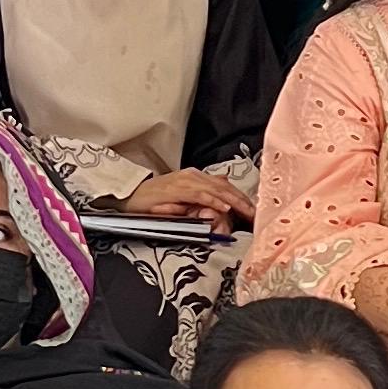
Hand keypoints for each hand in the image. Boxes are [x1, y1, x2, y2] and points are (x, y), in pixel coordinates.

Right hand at [123, 168, 250, 228]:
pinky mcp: (176, 190)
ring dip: (233, 201)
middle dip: (242, 200)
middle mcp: (193, 175)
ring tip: (247, 211)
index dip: (240, 197)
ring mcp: (185, 181)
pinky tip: (224, 207)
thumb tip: (224, 186)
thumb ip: (203, 192)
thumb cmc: (155, 200)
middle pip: (224, 186)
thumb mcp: (183, 197)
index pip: (224, 186)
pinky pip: (199, 195)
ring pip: (216, 189)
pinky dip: (213, 201)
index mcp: (196, 177)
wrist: (130, 197)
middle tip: (257, 213)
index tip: (254, 210)